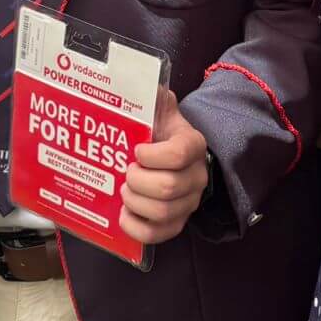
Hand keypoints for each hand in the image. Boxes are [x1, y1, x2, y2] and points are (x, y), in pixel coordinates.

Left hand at [119, 91, 208, 244]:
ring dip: (136, 203)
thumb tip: (150, 85)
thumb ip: (154, 97)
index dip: (152, 155)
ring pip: (164, 212)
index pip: (179, 153)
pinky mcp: (178, 223)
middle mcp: (197, 176)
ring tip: (124, 192)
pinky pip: (160, 235)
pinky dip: (137, 229)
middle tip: (125, 174)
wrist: (172, 156)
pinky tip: (123, 216)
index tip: (137, 151)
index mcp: (193, 145)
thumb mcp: (159, 111)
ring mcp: (189, 202)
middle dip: (138, 182)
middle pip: (168, 187)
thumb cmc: (159, 134)